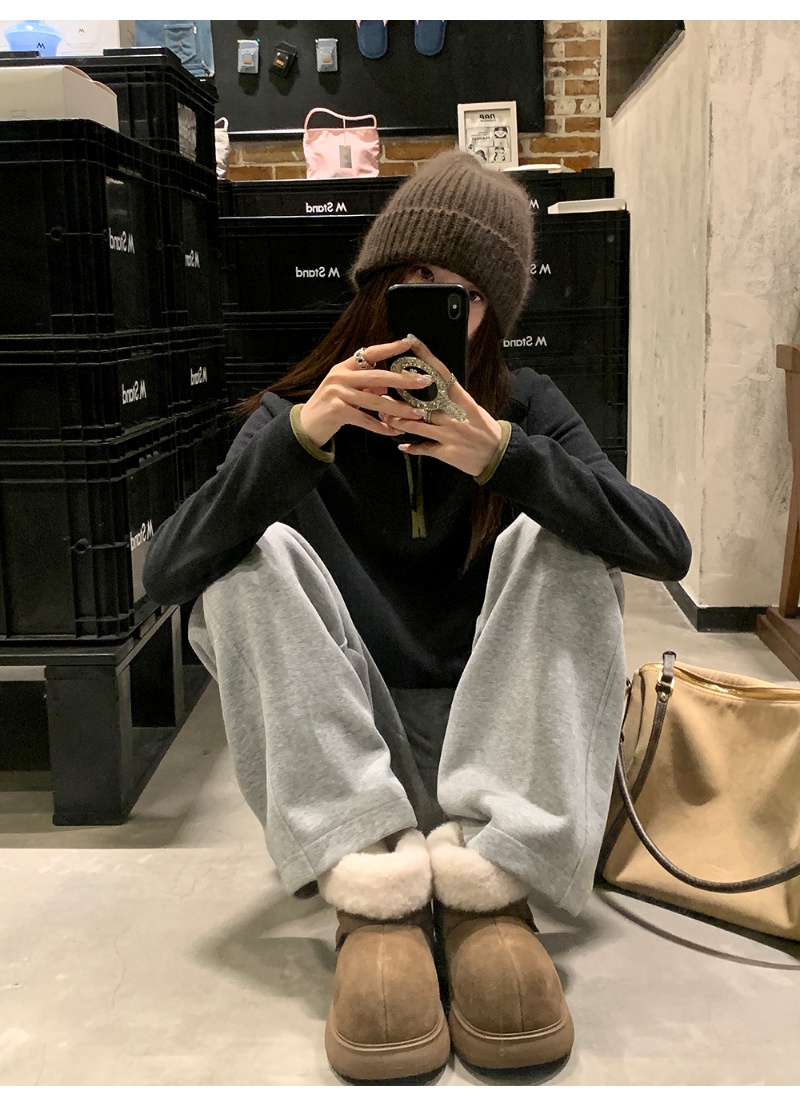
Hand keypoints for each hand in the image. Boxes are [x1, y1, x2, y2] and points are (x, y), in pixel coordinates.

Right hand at [299, 337, 432, 447]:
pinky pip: (365, 420)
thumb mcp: (346, 391)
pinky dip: (381, 427)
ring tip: (415, 413)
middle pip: (377, 377)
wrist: (306, 425)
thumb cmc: (330, 406)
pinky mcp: (336, 411)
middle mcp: (340, 377)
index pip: (370, 353)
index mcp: (344, 368)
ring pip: (375, 401)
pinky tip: (393, 431)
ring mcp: (337, 393)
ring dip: (397, 409)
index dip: (389, 348)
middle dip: (403, 380)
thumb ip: (365, 387)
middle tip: (423, 381)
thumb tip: (387, 387)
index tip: (408, 343)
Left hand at [380, 338, 502, 477]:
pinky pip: (424, 449)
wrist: (499, 454)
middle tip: (384, 389)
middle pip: (421, 401)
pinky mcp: (446, 452)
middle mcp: (453, 415)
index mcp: (461, 400)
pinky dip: (412, 447)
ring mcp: (448, 434)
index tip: (412, 343)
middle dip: (401, 396)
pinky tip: (401, 445)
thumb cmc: (484, 428)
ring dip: (398, 421)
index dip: (426, 357)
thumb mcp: (471, 407)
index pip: (441, 373)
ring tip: (386, 416)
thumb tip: (434, 385)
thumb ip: (452, 398)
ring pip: (416, 425)